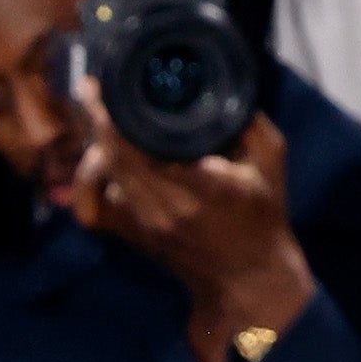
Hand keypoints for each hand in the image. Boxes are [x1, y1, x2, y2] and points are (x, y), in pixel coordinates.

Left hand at [67, 91, 315, 361]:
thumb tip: (221, 84)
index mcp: (206, 187)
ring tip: (102, 121)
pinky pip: (91, 205)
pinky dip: (88, 181)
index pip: (145, 147)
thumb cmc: (263, 216)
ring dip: (95, 145)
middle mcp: (169, 206)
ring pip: (100, 175)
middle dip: (95, 119)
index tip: (103, 87)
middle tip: (91, 90)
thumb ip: (250, 124)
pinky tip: (97, 163)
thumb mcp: (272, 163)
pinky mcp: (131, 234)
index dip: (115, 117)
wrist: (247, 277)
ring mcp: (145, 222)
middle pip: (114, 157)